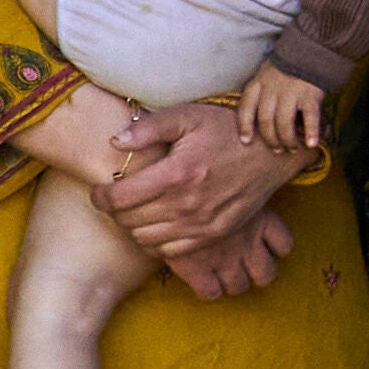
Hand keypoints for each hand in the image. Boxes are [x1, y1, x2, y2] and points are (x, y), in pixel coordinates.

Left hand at [99, 101, 311, 286]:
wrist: (270, 153)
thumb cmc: (225, 130)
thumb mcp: (188, 117)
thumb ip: (149, 128)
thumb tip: (116, 142)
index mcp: (176, 174)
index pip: (120, 197)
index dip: (100, 197)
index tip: (98, 191)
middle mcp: (187, 204)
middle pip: (128, 221)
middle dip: (114, 211)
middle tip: (113, 199)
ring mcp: (201, 224)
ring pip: (145, 239)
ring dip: (132, 227)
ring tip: (133, 211)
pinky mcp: (212, 235)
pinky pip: (169, 251)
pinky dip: (154, 242)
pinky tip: (154, 224)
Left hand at [239, 67, 328, 154]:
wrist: (309, 49)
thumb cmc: (286, 66)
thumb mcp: (265, 74)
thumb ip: (261, 93)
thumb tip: (260, 120)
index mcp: (258, 84)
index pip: (245, 108)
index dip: (244, 126)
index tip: (246, 141)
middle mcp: (272, 90)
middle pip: (265, 121)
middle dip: (270, 139)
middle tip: (277, 149)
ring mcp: (291, 92)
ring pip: (284, 123)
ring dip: (288, 140)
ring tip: (292, 148)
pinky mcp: (310, 95)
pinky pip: (309, 118)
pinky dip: (311, 132)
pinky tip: (311, 144)